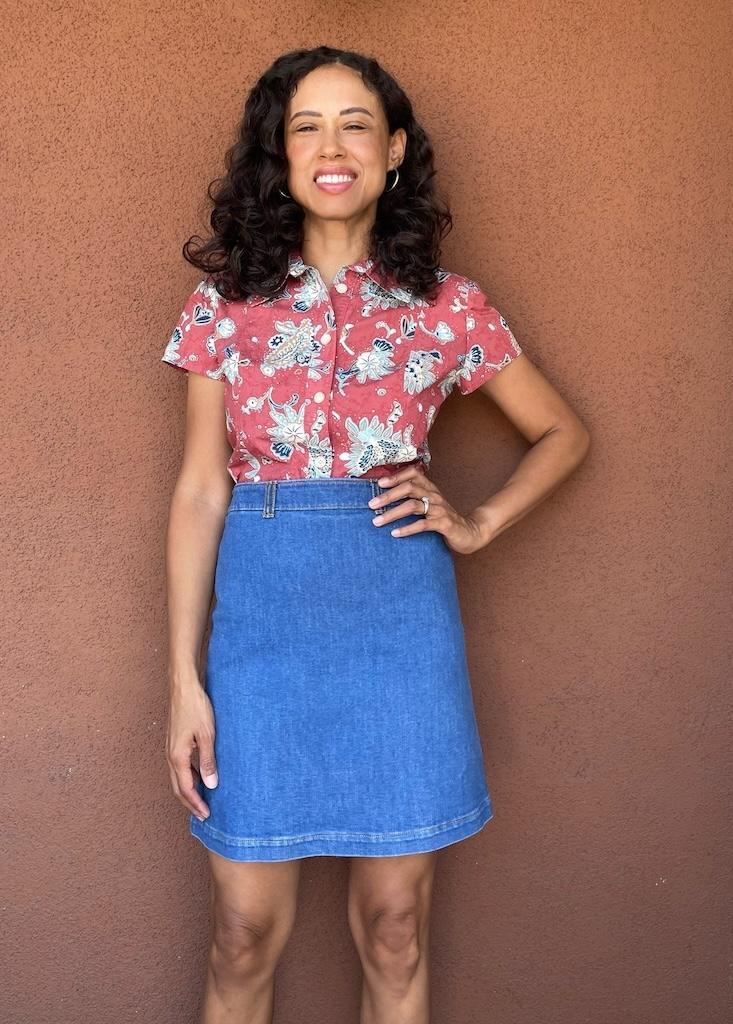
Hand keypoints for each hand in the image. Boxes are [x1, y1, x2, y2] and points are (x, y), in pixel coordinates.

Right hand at [166, 681, 217, 821]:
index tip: (206, 815)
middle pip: (178, 787)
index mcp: (177, 757)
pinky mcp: (174, 742)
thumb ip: (208, 761)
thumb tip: (211, 785)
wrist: (183, 687)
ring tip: (203, 798)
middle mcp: (170, 756)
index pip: (186, 789)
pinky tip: (201, 775)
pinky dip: (189, 776)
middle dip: (190, 803)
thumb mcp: (207, 735)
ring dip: (189, 790)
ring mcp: (171, 749)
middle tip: (203, 814)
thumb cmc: (195, 707)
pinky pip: (180, 766)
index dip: (196, 804)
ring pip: (178, 777)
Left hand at [367, 465, 488, 554]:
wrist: (470, 532)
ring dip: (392, 513)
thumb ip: (414, 498)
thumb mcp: (430, 504)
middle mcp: (434, 495)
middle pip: (409, 488)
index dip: (396, 476)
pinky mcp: (444, 524)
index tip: (379, 483)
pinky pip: (423, 524)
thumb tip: (386, 497)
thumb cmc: (444, 518)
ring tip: (377, 521)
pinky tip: (395, 533)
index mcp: (430, 488)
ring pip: (413, 506)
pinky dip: (407, 529)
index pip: (413, 474)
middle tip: (371, 505)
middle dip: (388, 496)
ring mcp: (439, 509)